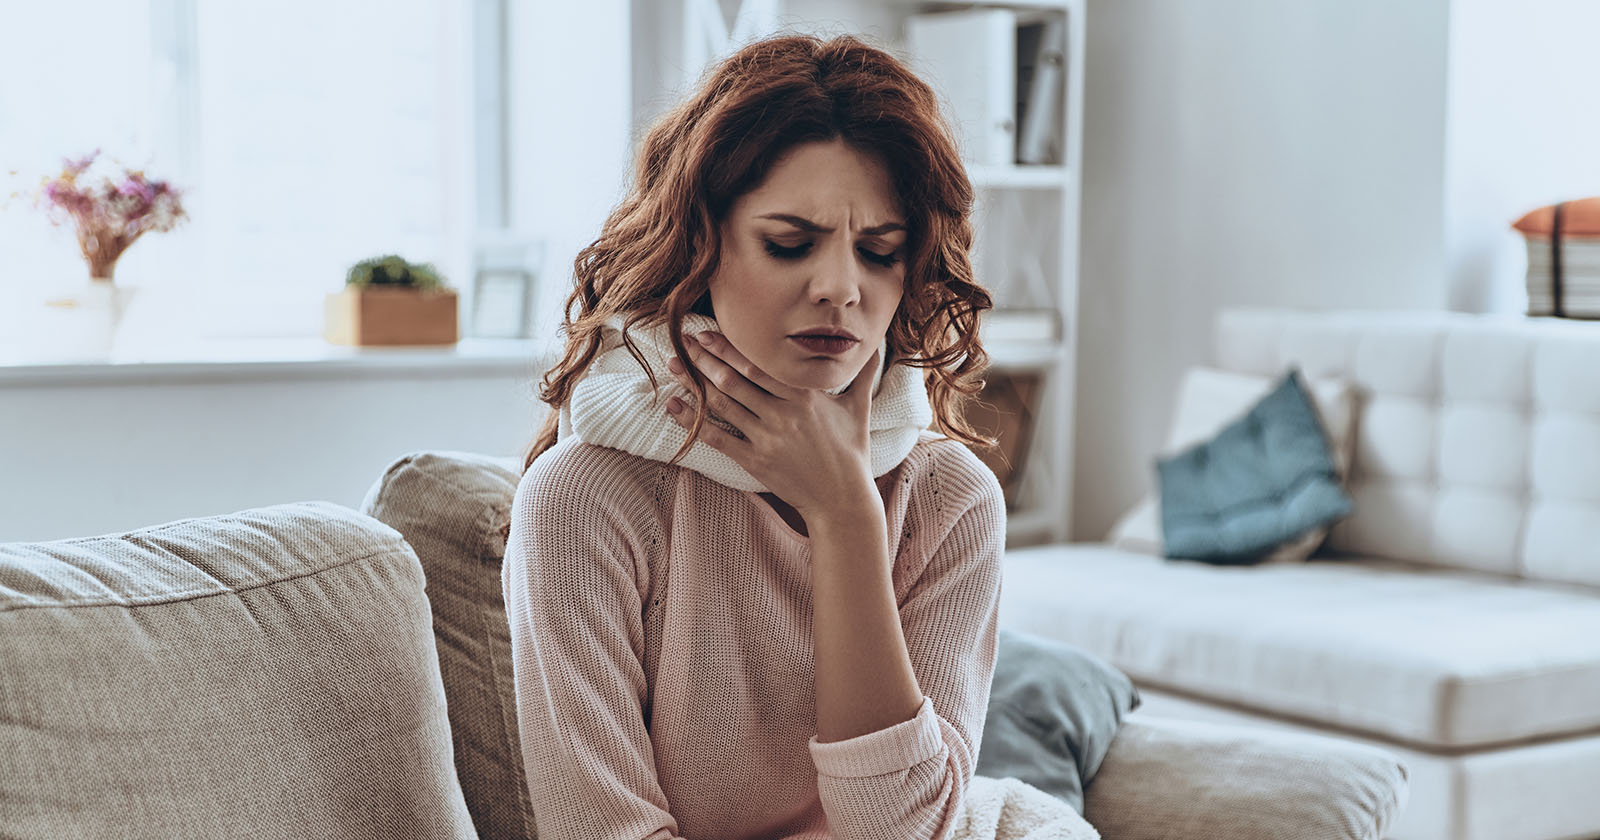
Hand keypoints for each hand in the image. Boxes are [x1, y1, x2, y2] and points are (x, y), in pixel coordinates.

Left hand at [665, 331, 879, 521]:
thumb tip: (878, 344)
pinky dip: (692, 422)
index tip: (707, 332)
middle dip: (705, 358)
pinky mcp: (756, 462)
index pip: (759, 364)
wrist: (842, 498)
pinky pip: (718, 439)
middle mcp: (783, 414)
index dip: (729, 347)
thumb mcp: (859, 408)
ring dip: (693, 384)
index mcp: (804, 395)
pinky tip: (673, 407)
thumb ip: (863, 374)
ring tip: (673, 366)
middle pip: (735, 379)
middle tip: (681, 341)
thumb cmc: (851, 452)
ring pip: (723, 405)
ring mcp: (767, 438)